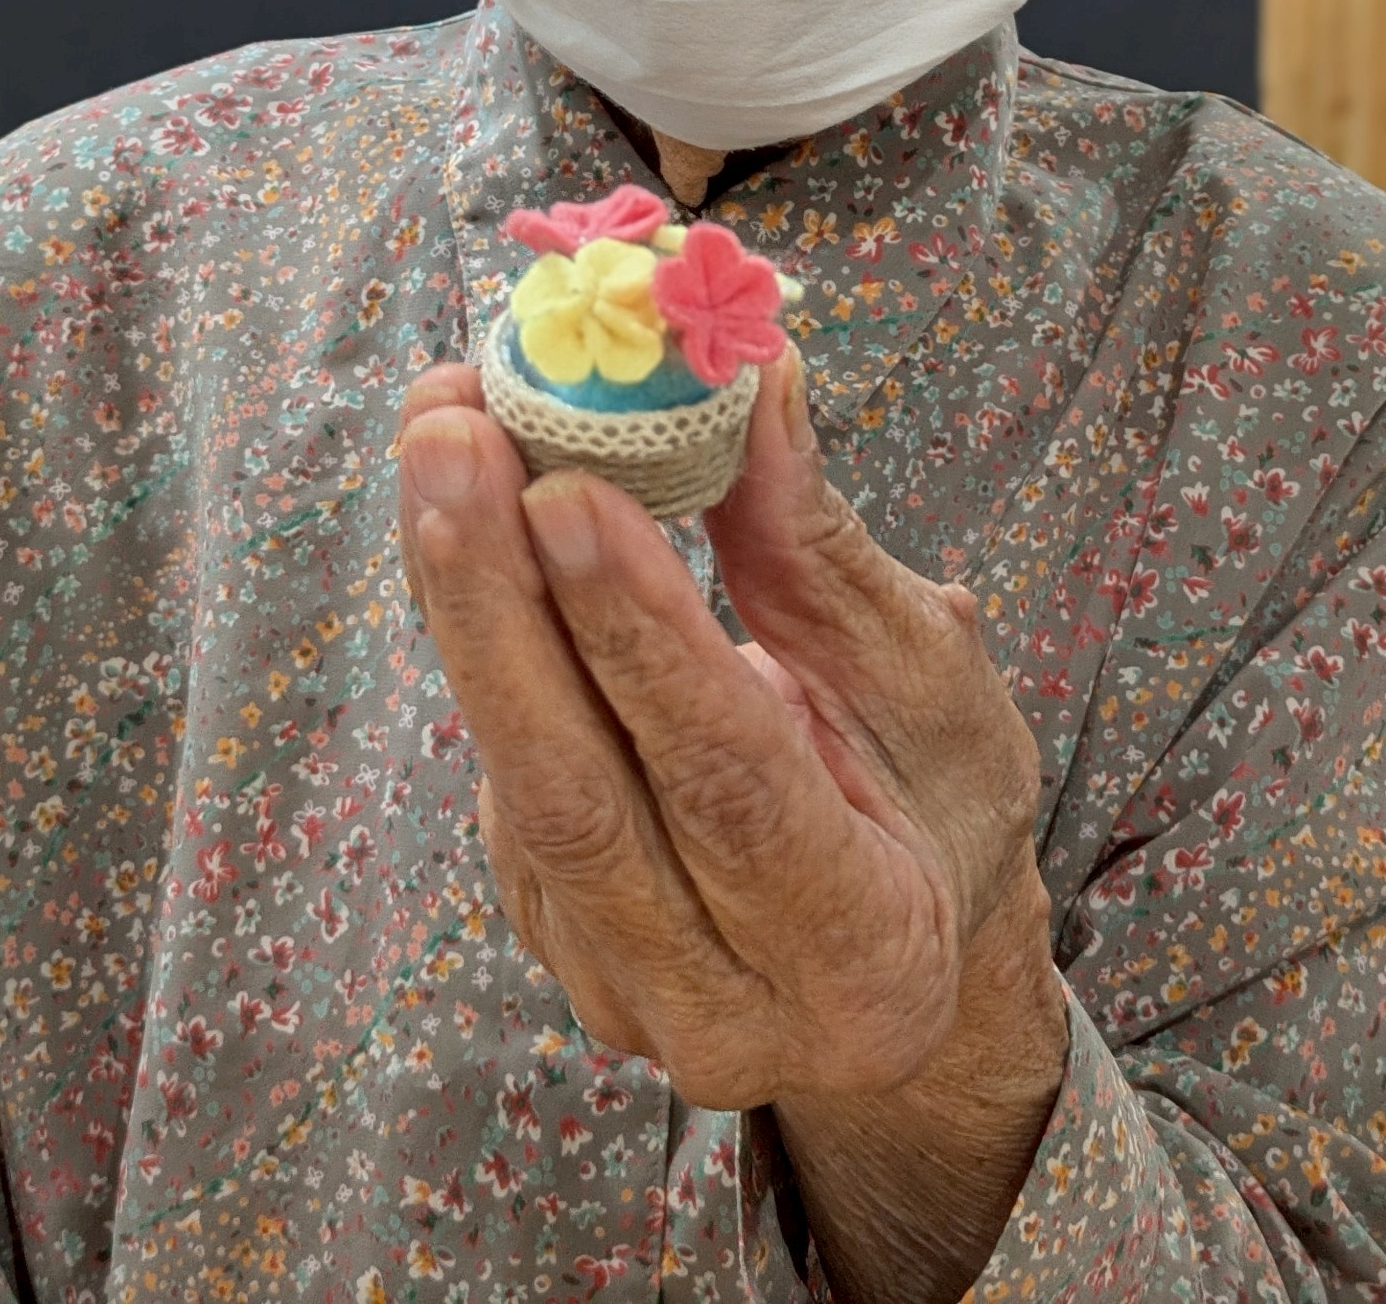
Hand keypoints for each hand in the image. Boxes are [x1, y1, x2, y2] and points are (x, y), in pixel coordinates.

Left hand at [397, 350, 1066, 1296]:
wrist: (905, 956)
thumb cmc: (941, 804)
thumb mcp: (923, 675)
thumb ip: (820, 548)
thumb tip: (752, 378)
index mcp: (861, 955)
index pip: (731, 788)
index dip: (642, 637)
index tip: (570, 492)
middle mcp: (720, 1006)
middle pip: (577, 798)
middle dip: (496, 600)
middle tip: (452, 431)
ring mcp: (615, 981)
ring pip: (517, 781)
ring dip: (464, 594)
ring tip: (444, 429)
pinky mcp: (550, 930)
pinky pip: (502, 769)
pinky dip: (477, 629)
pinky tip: (461, 509)